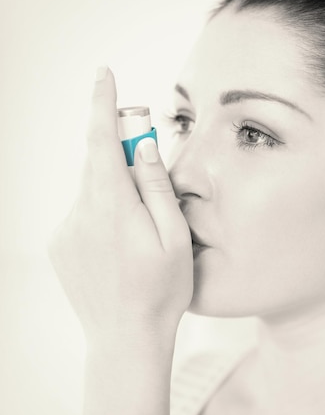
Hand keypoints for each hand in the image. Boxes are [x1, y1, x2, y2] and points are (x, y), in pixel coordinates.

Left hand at [48, 67, 192, 351]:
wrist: (125, 339)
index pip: (102, 140)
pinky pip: (81, 212)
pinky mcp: (60, 245)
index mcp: (113, 207)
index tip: (104, 76)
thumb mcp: (175, 237)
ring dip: (114, 191)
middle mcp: (81, 213)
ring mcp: (66, 230)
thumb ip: (157, 186)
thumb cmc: (160, 291)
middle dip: (121, 154)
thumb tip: (144, 147)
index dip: (103, 104)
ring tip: (138, 232)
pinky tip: (119, 246)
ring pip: (91, 188)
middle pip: (98, 161)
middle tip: (148, 170)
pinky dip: (101, 213)